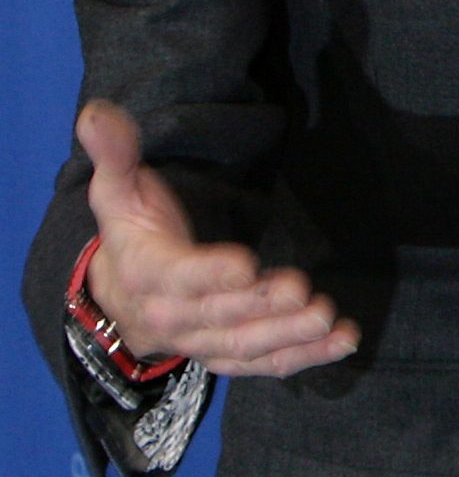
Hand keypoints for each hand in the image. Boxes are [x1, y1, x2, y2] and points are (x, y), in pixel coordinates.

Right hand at [76, 101, 355, 376]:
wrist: (123, 295)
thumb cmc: (134, 232)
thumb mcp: (118, 189)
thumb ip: (116, 153)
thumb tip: (96, 113)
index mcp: (147, 274)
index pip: (178, 278)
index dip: (209, 273)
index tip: (246, 263)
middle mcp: (172, 317)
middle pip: (218, 316)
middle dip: (260, 305)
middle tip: (302, 288)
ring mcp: (202, 341)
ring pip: (244, 346)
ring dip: (288, 336)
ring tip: (327, 317)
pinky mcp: (229, 354)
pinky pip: (265, 364)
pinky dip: (305, 358)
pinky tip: (344, 341)